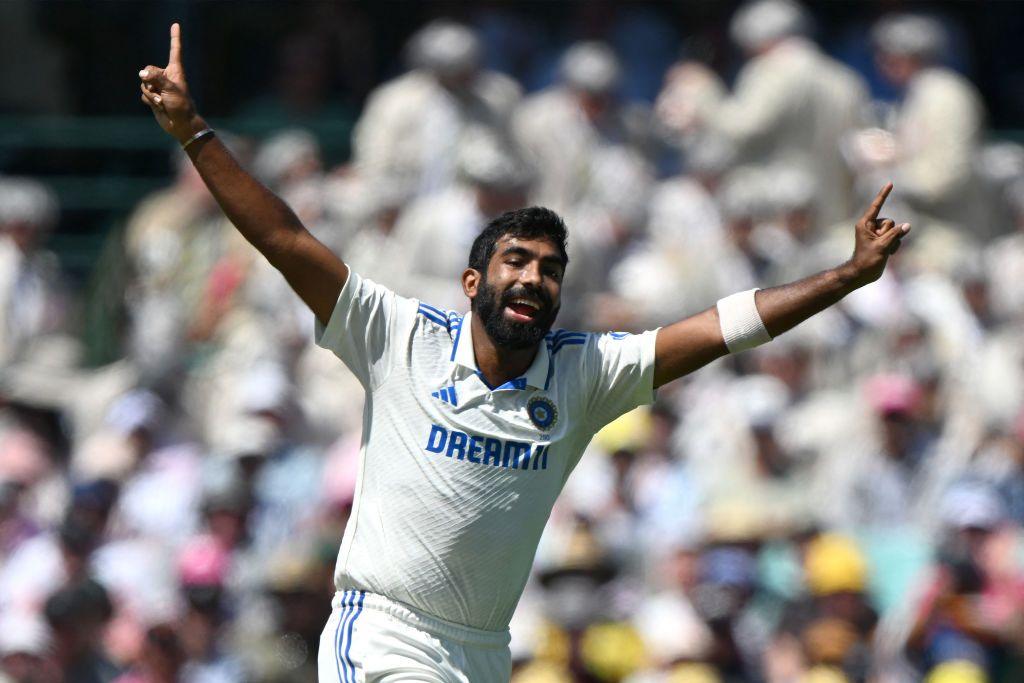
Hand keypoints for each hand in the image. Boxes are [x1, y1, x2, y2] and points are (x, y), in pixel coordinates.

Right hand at [139, 23, 204, 144]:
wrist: (181, 125)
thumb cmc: (181, 106)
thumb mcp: (171, 89)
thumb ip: (156, 78)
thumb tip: (141, 73)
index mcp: (175, 71)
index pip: (174, 51)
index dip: (174, 38)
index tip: (176, 25)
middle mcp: (166, 77)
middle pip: (148, 70)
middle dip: (150, 82)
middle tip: (162, 94)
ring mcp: (159, 86)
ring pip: (143, 84)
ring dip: (151, 94)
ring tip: (162, 102)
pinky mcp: (154, 97)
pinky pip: (143, 94)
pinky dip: (149, 100)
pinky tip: (159, 106)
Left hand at [842, 182, 910, 287]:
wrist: (862, 274)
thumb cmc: (867, 260)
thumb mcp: (882, 246)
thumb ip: (895, 234)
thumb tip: (907, 226)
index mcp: (865, 224)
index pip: (877, 206)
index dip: (884, 195)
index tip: (890, 183)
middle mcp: (871, 227)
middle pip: (890, 221)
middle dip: (889, 233)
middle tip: (879, 245)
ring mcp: (877, 234)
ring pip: (895, 230)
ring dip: (893, 241)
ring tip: (883, 251)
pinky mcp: (883, 241)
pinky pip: (896, 238)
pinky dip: (895, 246)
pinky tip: (888, 254)